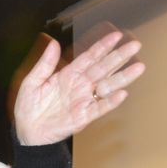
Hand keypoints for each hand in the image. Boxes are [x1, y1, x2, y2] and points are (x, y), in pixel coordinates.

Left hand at [12, 30, 144, 145]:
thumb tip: (53, 43)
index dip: (103, 46)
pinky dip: (110, 102)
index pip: (89, 57)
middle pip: (103, 68)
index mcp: (68, 75)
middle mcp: (80, 86)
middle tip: (135, 45)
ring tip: (138, 68)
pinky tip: (121, 94)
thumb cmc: (29, 107)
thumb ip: (44, 64)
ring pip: (106, 86)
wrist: (27, 132)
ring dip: (122, 77)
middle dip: (119, 57)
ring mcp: (83, 101)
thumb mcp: (32, 81)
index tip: (117, 35)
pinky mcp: (82, 117)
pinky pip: (99, 108)